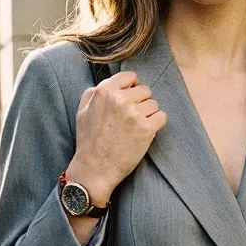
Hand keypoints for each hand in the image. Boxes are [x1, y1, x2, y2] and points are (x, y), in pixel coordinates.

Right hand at [68, 70, 166, 199]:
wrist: (95, 168)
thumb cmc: (89, 141)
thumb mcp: (83, 111)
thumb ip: (94, 92)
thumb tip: (111, 83)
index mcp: (104, 91)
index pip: (131, 76)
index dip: (132, 87)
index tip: (130, 99)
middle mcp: (120, 100)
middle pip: (145, 90)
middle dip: (140, 102)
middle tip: (131, 119)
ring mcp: (134, 114)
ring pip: (154, 104)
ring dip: (148, 115)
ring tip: (135, 128)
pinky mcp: (146, 129)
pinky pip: (162, 117)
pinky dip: (157, 124)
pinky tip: (145, 133)